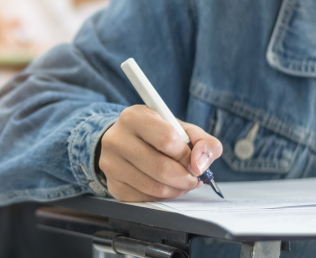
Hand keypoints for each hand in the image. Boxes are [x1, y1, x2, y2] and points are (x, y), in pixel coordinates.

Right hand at [98, 105, 222, 201]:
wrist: (125, 142)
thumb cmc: (158, 134)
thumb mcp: (182, 129)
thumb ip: (204, 142)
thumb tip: (200, 166)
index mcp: (134, 117)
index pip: (167, 139)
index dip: (186, 155)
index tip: (193, 161)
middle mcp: (116, 139)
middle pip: (160, 167)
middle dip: (185, 178)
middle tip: (194, 178)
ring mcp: (110, 164)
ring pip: (154, 187)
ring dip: (176, 190)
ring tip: (182, 183)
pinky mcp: (112, 185)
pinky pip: (144, 198)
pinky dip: (162, 197)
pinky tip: (165, 187)